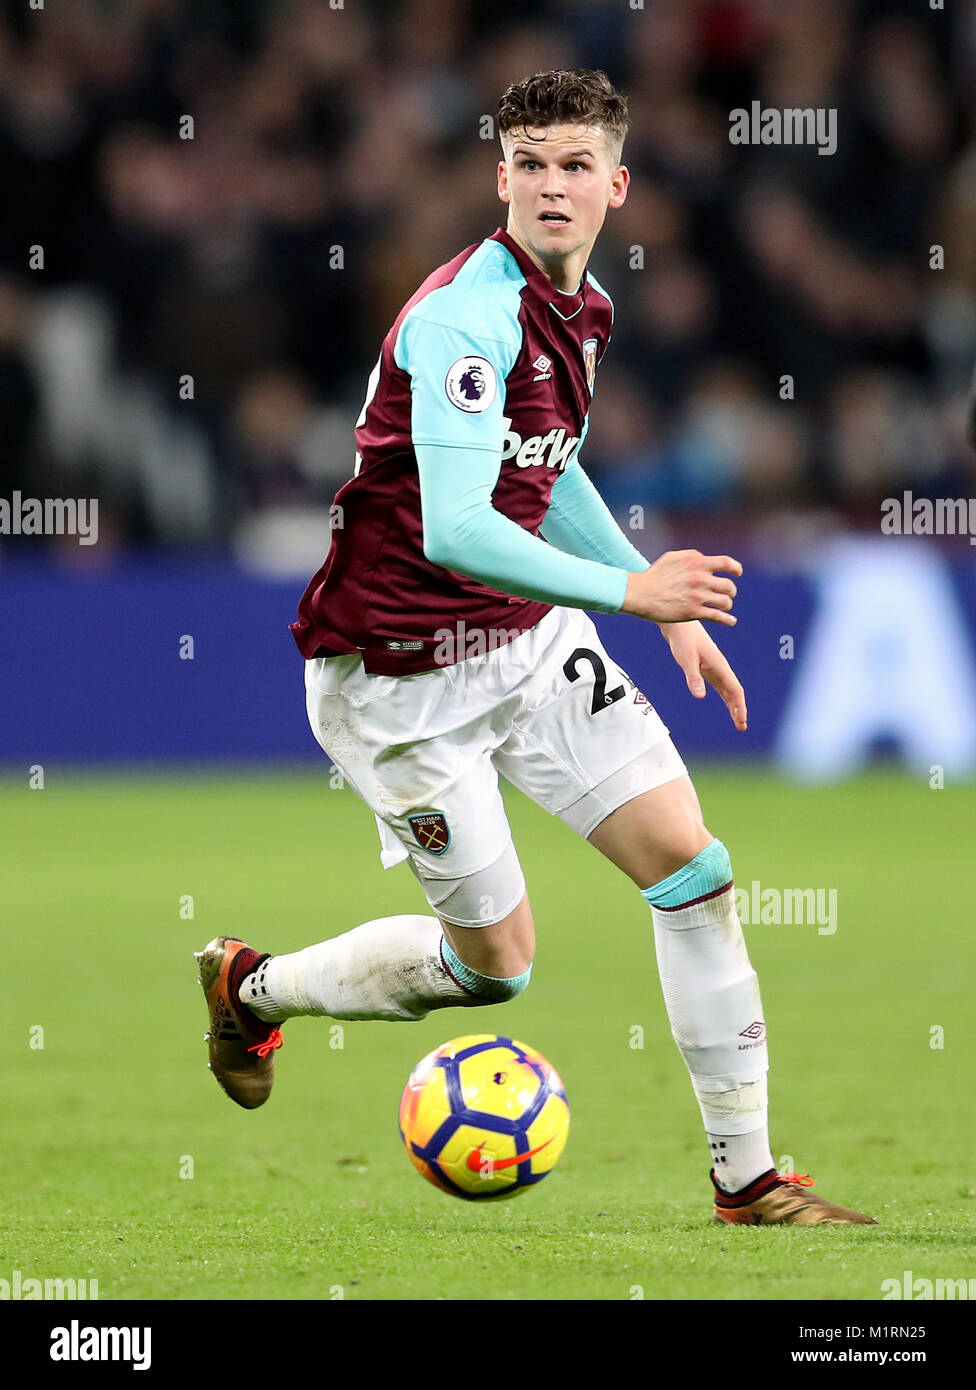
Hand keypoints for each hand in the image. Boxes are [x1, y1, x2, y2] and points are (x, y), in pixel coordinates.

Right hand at [622, 551, 740, 625]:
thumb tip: (706, 560)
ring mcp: (697, 596)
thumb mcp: (672, 557)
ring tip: (723, 607)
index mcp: (697, 562)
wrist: (639, 594)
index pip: (727, 563)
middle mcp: (700, 578)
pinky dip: (727, 620)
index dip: (736, 569)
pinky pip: (718, 617)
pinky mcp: (693, 613)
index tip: (737, 573)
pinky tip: (731, 621)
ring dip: (727, 605)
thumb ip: (692, 556)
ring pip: (726, 602)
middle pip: (729, 586)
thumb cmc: (654, 575)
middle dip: (730, 591)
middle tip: (726, 595)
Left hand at [660, 620, 747, 731]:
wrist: (678, 625)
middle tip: (742, 727)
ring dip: (733, 705)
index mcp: (719, 666)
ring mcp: (714, 668)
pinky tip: (727, 705)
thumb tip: (700, 696)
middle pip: (734, 692)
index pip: (735, 690)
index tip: (741, 722)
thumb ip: (693, 677)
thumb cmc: (683, 639)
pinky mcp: (707, 668)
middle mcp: (720, 668)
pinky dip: (725, 697)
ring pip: (728, 690)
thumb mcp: (686, 659)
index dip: (740, 707)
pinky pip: (720, 686)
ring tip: (737, 721)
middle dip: (739, 710)